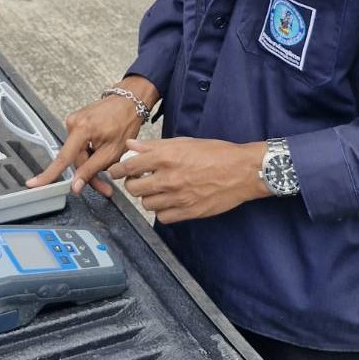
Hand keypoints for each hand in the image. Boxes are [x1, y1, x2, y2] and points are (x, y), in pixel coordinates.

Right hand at [26, 90, 148, 195]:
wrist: (130, 101)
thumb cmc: (125, 122)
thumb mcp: (112, 151)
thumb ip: (91, 169)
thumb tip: (75, 185)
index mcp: (81, 129)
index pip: (63, 158)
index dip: (48, 174)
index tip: (34, 184)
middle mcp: (73, 123)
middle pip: (75, 159)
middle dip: (89, 174)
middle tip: (105, 187)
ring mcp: (74, 121)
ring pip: (79, 153)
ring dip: (92, 163)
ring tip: (110, 163)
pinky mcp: (78, 121)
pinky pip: (81, 144)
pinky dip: (92, 152)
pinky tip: (104, 151)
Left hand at [107, 137, 268, 222]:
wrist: (243, 171)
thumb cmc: (216, 153)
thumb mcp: (183, 142)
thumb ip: (154, 146)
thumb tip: (131, 145)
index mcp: (166, 157)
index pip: (129, 166)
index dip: (117, 170)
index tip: (115, 171)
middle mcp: (169, 178)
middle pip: (134, 188)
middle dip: (132, 184)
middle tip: (138, 181)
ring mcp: (179, 197)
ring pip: (147, 204)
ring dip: (148, 197)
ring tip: (156, 190)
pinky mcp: (189, 212)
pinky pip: (163, 217)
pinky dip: (162, 211)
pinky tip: (169, 202)